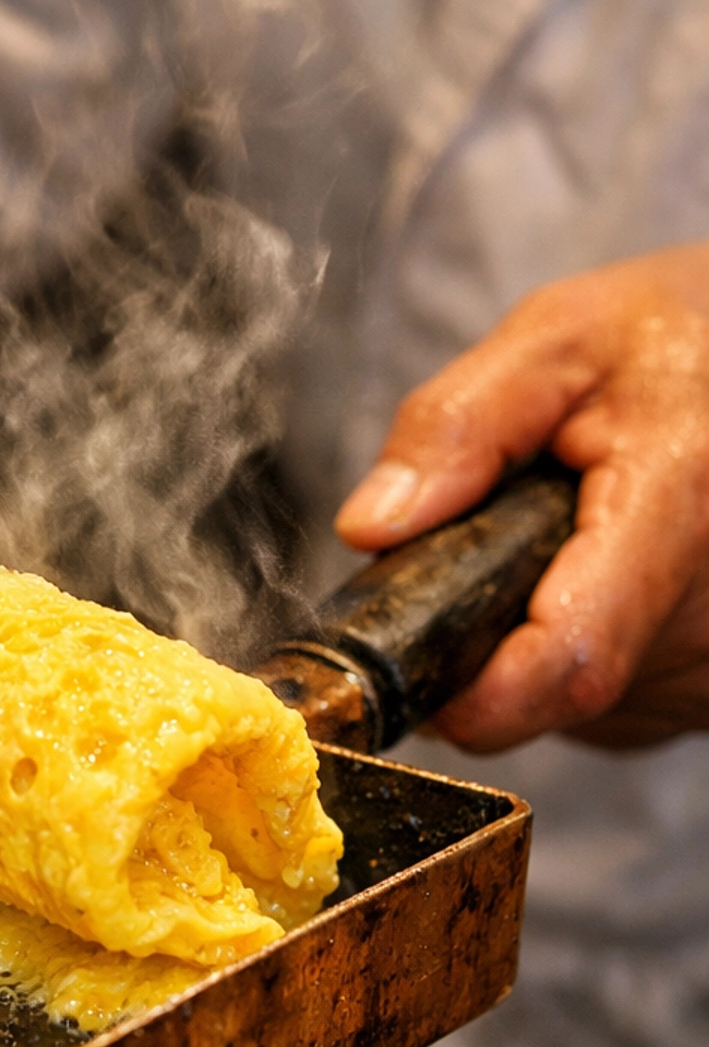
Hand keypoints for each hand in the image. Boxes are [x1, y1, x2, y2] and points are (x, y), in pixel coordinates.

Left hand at [334, 252, 708, 751]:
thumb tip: (369, 528)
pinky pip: (615, 707)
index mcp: (680, 506)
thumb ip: (459, 426)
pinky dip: (577, 648)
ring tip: (558, 542)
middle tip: (492, 544)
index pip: (570, 657)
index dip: (476, 693)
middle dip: (488, 638)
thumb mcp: (558, 338)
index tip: (412, 678)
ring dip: (532, 641)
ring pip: (580, 708)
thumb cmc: (673, 340)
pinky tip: (596, 575)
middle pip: (557, 688)